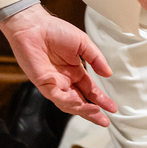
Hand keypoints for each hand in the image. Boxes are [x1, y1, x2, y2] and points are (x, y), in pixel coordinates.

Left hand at [0, 4, 117, 125]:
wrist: (34, 26)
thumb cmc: (55, 30)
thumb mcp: (83, 43)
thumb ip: (96, 59)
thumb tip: (108, 74)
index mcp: (75, 71)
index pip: (90, 89)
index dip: (101, 99)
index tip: (112, 108)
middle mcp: (65, 80)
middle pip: (81, 101)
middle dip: (93, 112)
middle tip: (105, 121)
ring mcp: (54, 83)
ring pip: (69, 103)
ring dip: (83, 110)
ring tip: (96, 113)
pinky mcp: (43, 83)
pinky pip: (57, 97)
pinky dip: (69, 102)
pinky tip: (80, 104)